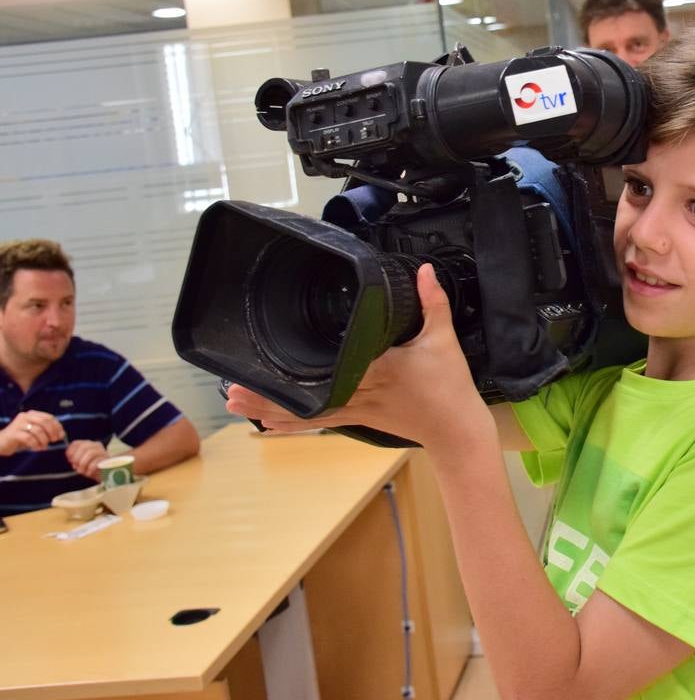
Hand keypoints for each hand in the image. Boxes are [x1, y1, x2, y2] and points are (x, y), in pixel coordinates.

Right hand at [0, 410, 64, 455]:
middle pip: (44, 422)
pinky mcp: (13, 433)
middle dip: (52, 432)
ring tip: (44, 447)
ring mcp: (18, 424)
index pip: (49, 417)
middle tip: (53, 441)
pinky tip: (36, 448)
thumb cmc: (21, 438)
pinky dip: (36, 444)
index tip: (60, 436)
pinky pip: (29, 438)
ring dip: (44, 440)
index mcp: (32, 414)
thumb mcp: (36, 433)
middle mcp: (25, 416)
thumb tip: (62, 434)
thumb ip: (48, 431)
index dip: (57, 427)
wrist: (1, 443)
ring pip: (37, 430)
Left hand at [67, 440, 111, 479]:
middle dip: (77, 458)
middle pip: (83, 447)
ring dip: (83, 463)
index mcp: (87, 444)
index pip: (76, 443)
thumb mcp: (80, 462)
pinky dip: (89, 469)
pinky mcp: (107, 460)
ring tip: (81, 471)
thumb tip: (71, 458)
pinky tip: (88, 473)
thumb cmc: (90, 467)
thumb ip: (74, 458)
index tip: (70, 461)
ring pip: (91, 453)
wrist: (105, 474)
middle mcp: (96, 445)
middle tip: (75, 466)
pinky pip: (96, 462)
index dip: (70, 452)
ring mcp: (103, 451)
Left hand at [225, 265, 492, 449]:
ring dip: (271, 410)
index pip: (331, 370)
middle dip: (269, 393)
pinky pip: (320, 421)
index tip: (265, 364)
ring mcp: (357, 408)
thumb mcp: (443, 339)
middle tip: (232, 390)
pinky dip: (293, 422)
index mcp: (378, 368)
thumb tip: (423, 270)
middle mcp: (361, 391)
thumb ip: (433, 302)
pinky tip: (268, 423)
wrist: (456, 429)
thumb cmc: (449, 385)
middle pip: (307, 394)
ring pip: (307, 412)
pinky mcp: (359, 418)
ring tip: (237, 406)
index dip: (296, 372)